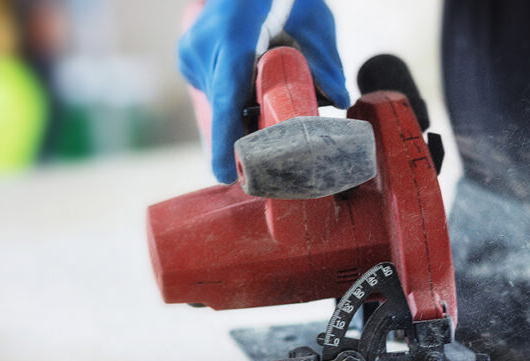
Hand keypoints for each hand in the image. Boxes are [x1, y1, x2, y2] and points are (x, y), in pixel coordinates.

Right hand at [178, 0, 349, 182]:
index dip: (226, 138)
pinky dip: (235, 98)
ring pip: (219, 100)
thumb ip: (325, 59)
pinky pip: (214, 90)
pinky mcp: (189, 56)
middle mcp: (204, 44)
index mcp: (234, 34)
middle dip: (246, 133)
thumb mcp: (314, 18)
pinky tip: (253, 92)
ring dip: (244, 110)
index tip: (226, 174)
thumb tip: (340, 99)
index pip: (227, 96)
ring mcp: (191, 50)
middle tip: (271, 160)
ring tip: (267, 111)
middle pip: (226, 106)